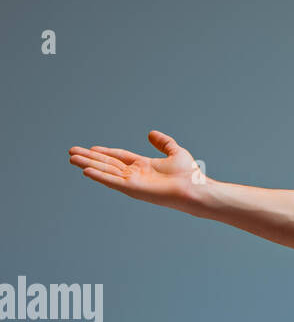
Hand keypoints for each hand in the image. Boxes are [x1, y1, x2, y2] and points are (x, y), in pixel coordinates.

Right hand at [68, 131, 201, 207]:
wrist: (194, 188)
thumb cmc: (189, 174)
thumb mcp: (175, 152)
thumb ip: (163, 143)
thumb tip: (151, 133)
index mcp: (143, 166)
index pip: (119, 157)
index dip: (105, 152)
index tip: (91, 148)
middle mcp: (135, 174)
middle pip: (108, 163)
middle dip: (90, 157)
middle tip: (72, 152)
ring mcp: (132, 182)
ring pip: (106, 170)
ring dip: (88, 164)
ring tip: (72, 158)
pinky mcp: (132, 188)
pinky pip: (112, 181)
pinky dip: (99, 176)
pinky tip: (86, 170)